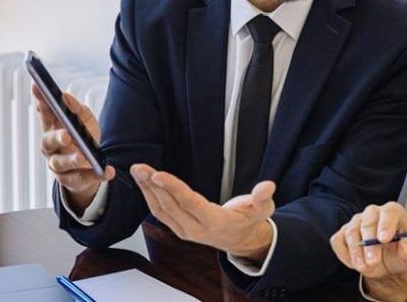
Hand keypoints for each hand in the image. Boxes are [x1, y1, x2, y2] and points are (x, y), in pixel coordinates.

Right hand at [33, 84, 114, 212]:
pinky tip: (109, 171)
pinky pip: (82, 179)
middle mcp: (50, 148)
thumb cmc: (82, 137)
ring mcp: (58, 165)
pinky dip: (96, 176)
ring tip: (84, 157)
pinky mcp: (71, 180)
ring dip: (72, 160)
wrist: (89, 166)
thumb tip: (66, 96)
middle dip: (57, 137)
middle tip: (66, 134)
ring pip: (60, 164)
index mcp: (52, 129)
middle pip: (47, 142)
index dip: (40, 102)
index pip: (44, 114)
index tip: (38, 87)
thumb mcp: (83, 120)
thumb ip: (76, 108)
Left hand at [130, 163, 275, 260]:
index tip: (158, 175)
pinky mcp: (178, 228)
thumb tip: (268, 185)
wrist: (241, 240)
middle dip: (153, 185)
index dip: (173, 188)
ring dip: (147, 190)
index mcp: (214, 222)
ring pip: (161, 210)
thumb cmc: (250, 220)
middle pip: (170, 206)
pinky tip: (144, 183)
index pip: (190, 203)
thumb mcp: (263, 210)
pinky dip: (150, 197)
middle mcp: (196, 229)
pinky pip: (160, 213)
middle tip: (140, 167)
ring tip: (138, 171)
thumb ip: (263, 198)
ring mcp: (185, 231)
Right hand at [330, 202, 406, 301]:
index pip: (389, 212)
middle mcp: (373, 213)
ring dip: (356, 251)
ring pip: (351, 231)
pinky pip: (338, 240)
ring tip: (363, 268)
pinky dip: (344, 254)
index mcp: (393, 212)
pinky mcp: (343, 233)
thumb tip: (405, 246)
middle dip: (369, 244)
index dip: (386, 224)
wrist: (385, 265)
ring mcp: (356, 221)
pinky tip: (354, 264)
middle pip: (368, 222)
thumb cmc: (399, 255)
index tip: (384, 239)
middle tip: (373, 262)